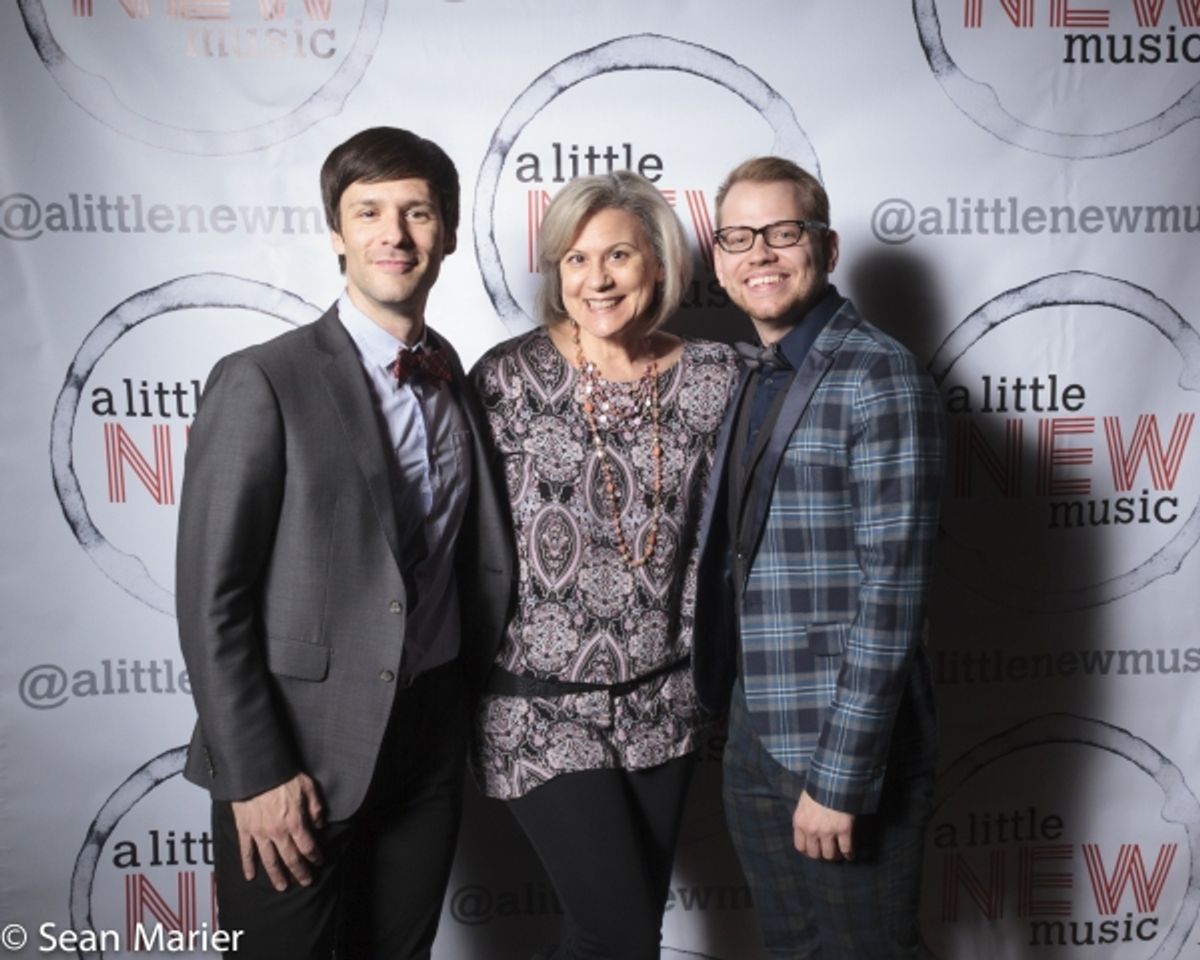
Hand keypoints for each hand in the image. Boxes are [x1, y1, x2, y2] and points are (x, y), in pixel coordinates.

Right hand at [231, 773, 324, 889]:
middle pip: (291, 858)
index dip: (315, 856)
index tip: (320, 862)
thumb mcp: (308, 787)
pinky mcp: (244, 829)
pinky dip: (248, 865)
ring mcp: (259, 833)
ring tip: (282, 887)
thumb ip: (315, 808)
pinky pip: (246, 851)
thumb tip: (319, 825)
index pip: (308, 847)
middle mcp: (277, 832)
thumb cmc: (282, 775)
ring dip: (276, 875)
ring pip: (269, 860)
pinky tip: (251, 876)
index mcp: (295, 822)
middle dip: (300, 872)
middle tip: (306, 882)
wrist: (255, 769)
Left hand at [792, 790, 854, 860]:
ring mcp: (828, 831)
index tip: (814, 851)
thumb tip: (809, 830)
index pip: (800, 847)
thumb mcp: (804, 803)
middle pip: (815, 854)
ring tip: (838, 854)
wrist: (833, 779)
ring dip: (834, 856)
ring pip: (830, 855)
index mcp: (799, 823)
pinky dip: (849, 854)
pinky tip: (850, 854)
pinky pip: (846, 849)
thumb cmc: (817, 788)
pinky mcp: (843, 830)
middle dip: (821, 854)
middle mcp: (811, 830)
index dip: (808, 851)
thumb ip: (805, 818)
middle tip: (827, 852)